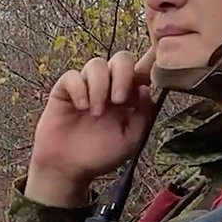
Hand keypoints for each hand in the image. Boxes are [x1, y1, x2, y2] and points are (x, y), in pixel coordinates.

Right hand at [26, 47, 155, 206]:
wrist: (68, 168)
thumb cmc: (100, 155)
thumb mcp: (131, 139)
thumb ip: (144, 114)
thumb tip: (146, 88)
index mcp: (129, 95)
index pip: (143, 68)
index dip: (152, 55)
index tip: (157, 53)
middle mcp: (109, 86)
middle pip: (121, 58)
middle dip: (123, 75)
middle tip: (119, 100)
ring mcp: (86, 86)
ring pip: (96, 64)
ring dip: (100, 87)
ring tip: (96, 113)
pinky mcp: (65, 89)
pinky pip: (72, 76)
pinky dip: (79, 90)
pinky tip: (80, 108)